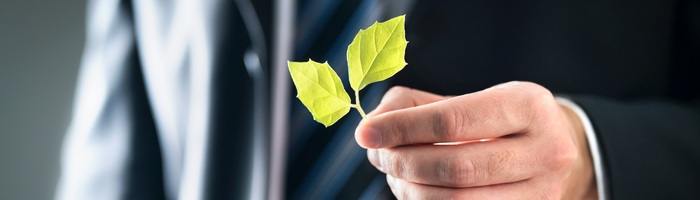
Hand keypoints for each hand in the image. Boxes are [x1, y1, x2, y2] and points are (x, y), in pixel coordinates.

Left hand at [355, 82, 597, 199]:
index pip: (453, 120)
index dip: (402, 128)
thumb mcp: (466, 98)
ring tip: (395, 174)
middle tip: (377, 155)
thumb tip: (374, 126)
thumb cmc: (497, 121)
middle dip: (403, 163)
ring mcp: (544, 193)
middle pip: (455, 168)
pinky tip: (416, 190)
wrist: (553, 151)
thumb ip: (414, 105)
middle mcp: (547, 151)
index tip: (366, 132)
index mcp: (528, 106)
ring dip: (411, 190)